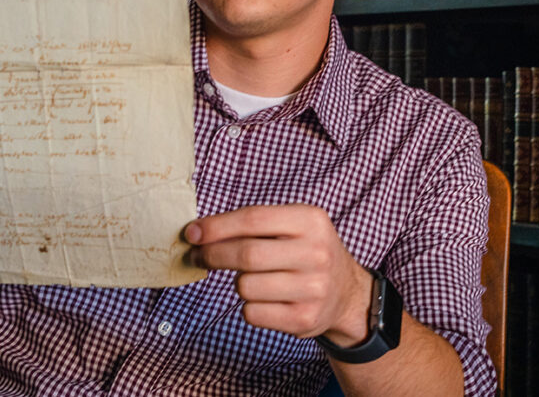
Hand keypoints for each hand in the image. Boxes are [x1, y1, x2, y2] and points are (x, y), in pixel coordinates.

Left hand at [186, 204, 372, 344]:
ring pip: (245, 286)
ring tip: (255, 279)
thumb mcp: (292, 225)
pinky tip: (266, 299)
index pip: (253, 219)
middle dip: (213, 255)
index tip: (192, 233)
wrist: (346, 293)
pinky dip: (248, 306)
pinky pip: (251, 313)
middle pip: (246, 255)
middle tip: (197, 256)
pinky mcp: (305, 318)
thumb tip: (197, 233)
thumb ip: (251, 225)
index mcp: (311, 220)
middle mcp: (316, 253)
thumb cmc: (305, 252)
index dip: (217, 227)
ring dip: (238, 283)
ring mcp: (313, 288)